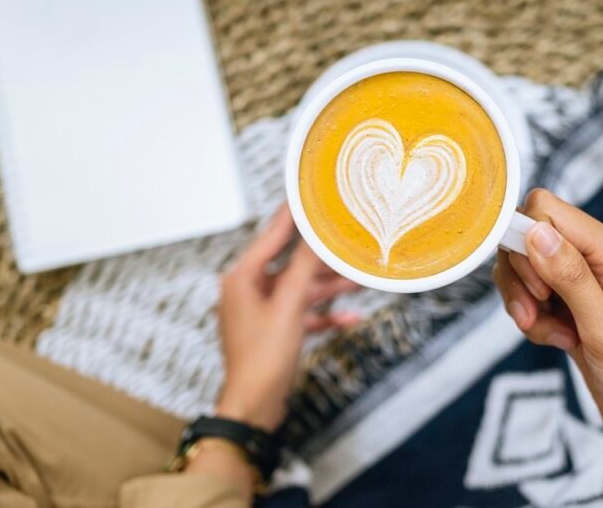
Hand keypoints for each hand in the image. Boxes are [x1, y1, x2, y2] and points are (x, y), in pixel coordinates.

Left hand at [215, 204, 359, 430]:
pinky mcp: (275, 330)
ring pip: (301, 289)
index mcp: (242, 278)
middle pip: (292, 264)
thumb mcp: (289, 306)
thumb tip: (317, 238)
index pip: (271, 236)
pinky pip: (303, 313)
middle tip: (346, 241)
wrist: (255, 406)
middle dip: (323, 259)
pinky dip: (324, 314)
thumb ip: (304, 268)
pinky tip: (351, 316)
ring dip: (329, 287)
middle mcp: (249, 290)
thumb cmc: (261, 359)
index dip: (292, 216)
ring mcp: (262, 311)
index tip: (308, 197)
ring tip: (360, 278)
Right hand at [493, 189, 602, 507]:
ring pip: (525, 268)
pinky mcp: (572, 309)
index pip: (548, 210)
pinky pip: (532, 298)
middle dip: (520, 276)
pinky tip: (558, 343)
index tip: (537, 287)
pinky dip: (533, 320)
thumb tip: (535, 231)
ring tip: (549, 334)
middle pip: (529, 236)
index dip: (527, 241)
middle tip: (536, 314)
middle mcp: (598, 260)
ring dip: (523, 302)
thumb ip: (570, 277)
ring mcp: (583, 285)